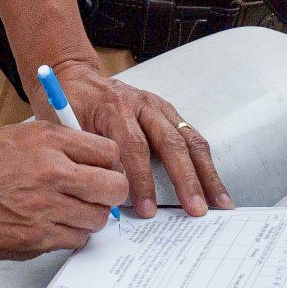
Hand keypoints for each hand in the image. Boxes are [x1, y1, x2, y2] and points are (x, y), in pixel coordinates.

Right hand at [0, 119, 131, 258]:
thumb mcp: (19, 135)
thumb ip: (58, 144)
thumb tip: (92, 158)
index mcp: (49, 142)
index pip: (110, 153)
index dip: (109, 164)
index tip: (102, 170)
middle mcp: (52, 173)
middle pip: (113, 188)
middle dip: (110, 193)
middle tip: (99, 195)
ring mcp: (45, 209)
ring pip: (97, 219)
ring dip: (89, 216)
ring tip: (69, 210)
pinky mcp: (35, 239)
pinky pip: (74, 240)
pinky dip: (70, 235)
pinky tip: (52, 225)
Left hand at [51, 59, 227, 216]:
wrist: (76, 78)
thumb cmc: (69, 106)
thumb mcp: (67, 129)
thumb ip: (88, 159)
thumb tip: (109, 197)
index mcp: (114, 107)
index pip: (134, 146)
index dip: (142, 180)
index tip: (147, 209)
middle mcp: (142, 104)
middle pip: (170, 142)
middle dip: (186, 179)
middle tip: (195, 209)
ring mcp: (159, 107)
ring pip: (189, 139)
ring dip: (206, 174)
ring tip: (219, 203)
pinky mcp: (169, 113)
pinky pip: (192, 137)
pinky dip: (204, 164)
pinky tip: (213, 186)